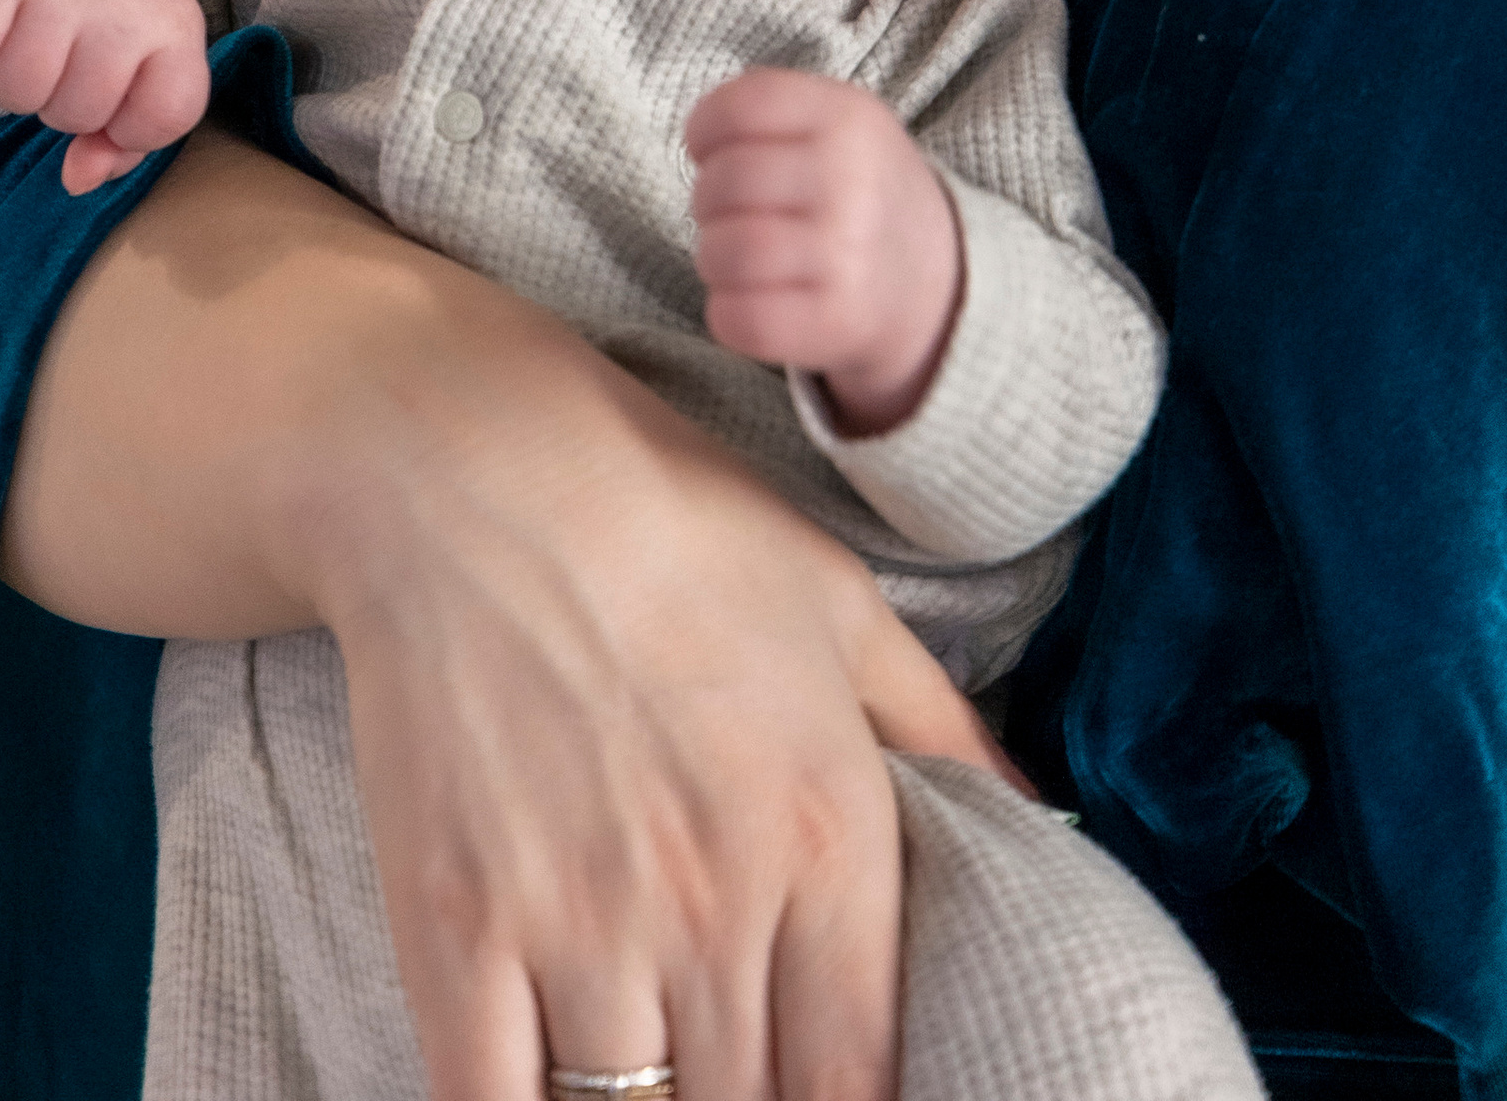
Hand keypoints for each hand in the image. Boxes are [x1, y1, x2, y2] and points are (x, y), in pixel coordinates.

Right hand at [0, 0, 209, 193]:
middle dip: (59, 98)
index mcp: (174, 23)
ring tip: (26, 33)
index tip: (118, 87)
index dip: (130, 124)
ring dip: (10, 79)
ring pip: (16, 92)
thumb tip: (80, 180)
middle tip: (62, 49)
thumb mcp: (139, 65)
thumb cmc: (104, 10)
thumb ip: (125, 138)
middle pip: (75, 113)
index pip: (166, 117)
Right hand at [2, 132, 1028, 1100]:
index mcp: (828, 831)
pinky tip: (548, 1091)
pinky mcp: (459, 930)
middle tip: (733, 1072)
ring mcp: (582, 925)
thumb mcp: (842, 603)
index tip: (817, 1090)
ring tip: (650, 1080)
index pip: (859, 1081)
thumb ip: (948, 732)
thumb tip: (1047, 823)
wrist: (475, 467)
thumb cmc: (671, 521)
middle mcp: (719, 902)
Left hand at [685, 68, 963, 435]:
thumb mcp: (839, 122)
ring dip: (714, 258)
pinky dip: (726, 312)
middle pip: (722, 182)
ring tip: (740, 256)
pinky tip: (751, 298)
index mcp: (850, 118)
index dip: (703, 129)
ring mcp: (849, 257)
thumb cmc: (860, 190)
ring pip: (722, 253)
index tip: (709, 150)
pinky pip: (736, 319)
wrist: (937, 281)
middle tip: (731, 211)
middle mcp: (854, 182)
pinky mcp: (837, 324)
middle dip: (707, 200)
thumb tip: (699, 136)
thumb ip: (769, 110)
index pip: (740, 106)